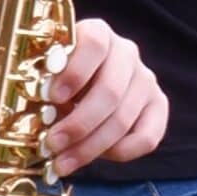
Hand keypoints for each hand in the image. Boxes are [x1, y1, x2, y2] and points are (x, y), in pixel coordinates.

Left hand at [44, 18, 167, 175]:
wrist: (85, 83)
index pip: (94, 44)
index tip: (52, 97)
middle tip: (53, 144)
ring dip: (91, 147)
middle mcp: (126, 52)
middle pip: (110, 91)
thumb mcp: (48, 74)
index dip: (74, 72)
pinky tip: (97, 157)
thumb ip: (43, 85)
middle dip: (78, 124)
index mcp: (97, 33)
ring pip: (123, 119)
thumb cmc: (59, 79)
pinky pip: (147, 137)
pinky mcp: (158, 105)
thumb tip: (39, 114)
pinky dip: (120, 152)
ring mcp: (145, 79)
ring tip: (64, 162)